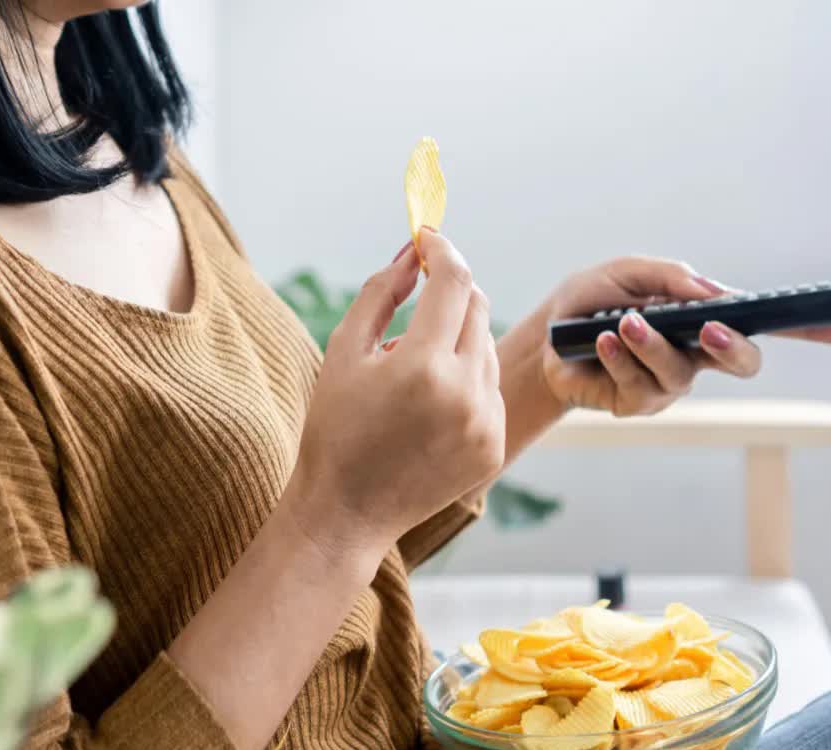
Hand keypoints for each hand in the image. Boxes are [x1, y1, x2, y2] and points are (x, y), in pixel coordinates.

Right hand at [286, 228, 505, 552]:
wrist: (346, 512)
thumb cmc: (335, 428)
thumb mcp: (344, 352)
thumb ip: (381, 292)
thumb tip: (411, 252)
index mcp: (422, 365)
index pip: (453, 280)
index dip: (440, 250)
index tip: (426, 239)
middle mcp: (465, 393)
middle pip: (477, 307)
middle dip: (450, 291)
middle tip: (419, 293)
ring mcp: (486, 423)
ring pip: (485, 348)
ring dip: (455, 339)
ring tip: (410, 371)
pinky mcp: (495, 446)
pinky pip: (490, 389)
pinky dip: (465, 380)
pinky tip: (426, 407)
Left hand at [534, 256, 830, 415]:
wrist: (544, 337)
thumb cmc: (592, 302)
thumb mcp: (626, 274)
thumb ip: (668, 276)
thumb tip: (708, 291)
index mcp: (705, 319)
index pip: (765, 323)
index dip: (809, 328)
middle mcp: (697, 355)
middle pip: (743, 361)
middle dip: (731, 347)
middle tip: (706, 329)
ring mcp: (670, 383)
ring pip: (680, 371)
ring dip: (653, 344)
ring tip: (623, 324)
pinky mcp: (637, 403)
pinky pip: (638, 383)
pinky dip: (620, 357)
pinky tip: (603, 341)